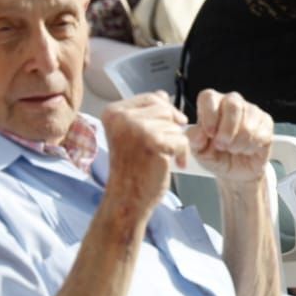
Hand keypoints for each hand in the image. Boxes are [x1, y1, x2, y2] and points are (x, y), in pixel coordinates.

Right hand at [102, 92, 190, 225]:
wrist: (127, 199)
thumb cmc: (131, 169)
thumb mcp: (132, 135)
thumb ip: (146, 114)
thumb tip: (163, 95)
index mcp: (113, 113)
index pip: (151, 98)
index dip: (165, 112)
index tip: (164, 130)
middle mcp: (121, 118)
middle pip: (165, 109)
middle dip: (172, 127)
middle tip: (167, 146)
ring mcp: (135, 129)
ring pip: (174, 124)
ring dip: (177, 142)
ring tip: (166, 157)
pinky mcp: (152, 143)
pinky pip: (181, 139)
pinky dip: (183, 153)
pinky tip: (175, 164)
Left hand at [188, 89, 272, 184]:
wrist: (236, 172)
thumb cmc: (216, 156)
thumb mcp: (200, 152)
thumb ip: (195, 141)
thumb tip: (198, 134)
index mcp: (212, 105)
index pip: (208, 97)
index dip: (209, 115)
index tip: (209, 133)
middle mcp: (232, 102)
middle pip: (232, 104)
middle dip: (226, 130)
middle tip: (222, 146)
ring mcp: (251, 110)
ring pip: (247, 122)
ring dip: (238, 143)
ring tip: (233, 149)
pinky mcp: (266, 122)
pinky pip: (259, 133)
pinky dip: (250, 147)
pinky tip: (246, 149)